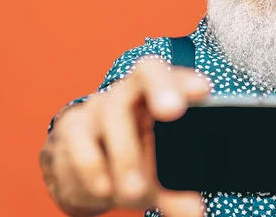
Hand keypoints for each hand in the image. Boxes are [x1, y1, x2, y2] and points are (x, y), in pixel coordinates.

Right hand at [41, 58, 209, 216]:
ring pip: (113, 114)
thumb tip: (194, 212)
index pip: (175, 73)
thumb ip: (176, 189)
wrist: (84, 164)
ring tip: (137, 191)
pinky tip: (105, 189)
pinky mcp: (73, 127)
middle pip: (146, 73)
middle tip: (173, 111)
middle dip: (161, 90)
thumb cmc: (135, 155)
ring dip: (126, 156)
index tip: (203, 91)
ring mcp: (101, 105)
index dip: (185, 78)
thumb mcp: (159, 169)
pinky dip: (94, 169)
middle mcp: (132, 91)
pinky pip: (81, 144)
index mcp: (161, 93)